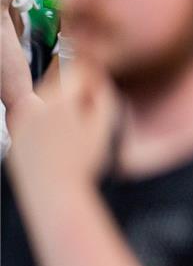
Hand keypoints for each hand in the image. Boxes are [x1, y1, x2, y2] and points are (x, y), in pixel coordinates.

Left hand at [8, 60, 119, 195]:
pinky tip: (57, 148)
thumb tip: (99, 77)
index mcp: (58, 100)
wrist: (54, 194)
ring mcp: (21, 122)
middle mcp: (34, 106)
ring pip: (45, 103)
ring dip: (60, 111)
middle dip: (74, 97)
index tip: (97, 94)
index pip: (77, 71)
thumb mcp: (104, 126)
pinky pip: (34, 122)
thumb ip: (103, 94)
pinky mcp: (15, 136)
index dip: (93, 83)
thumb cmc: (79, 166)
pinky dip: (46, 128)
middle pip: (58, 85)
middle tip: (86, 123)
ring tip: (70, 139)